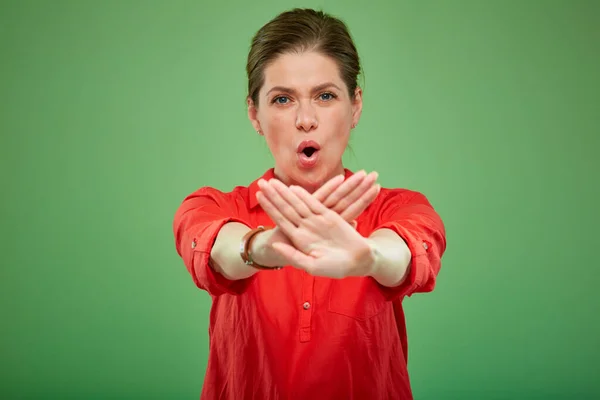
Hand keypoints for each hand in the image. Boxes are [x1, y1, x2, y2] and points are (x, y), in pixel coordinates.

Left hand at [256, 179, 376, 277]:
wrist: (358, 261)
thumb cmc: (336, 267)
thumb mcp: (312, 265)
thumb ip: (293, 255)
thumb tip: (274, 245)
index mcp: (299, 240)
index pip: (280, 219)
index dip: (269, 207)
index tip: (259, 196)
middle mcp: (305, 228)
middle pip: (286, 208)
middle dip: (274, 195)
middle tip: (261, 182)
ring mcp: (316, 220)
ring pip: (297, 203)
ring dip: (285, 192)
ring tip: (272, 180)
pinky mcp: (329, 215)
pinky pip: (314, 203)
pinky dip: (304, 195)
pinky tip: (293, 187)